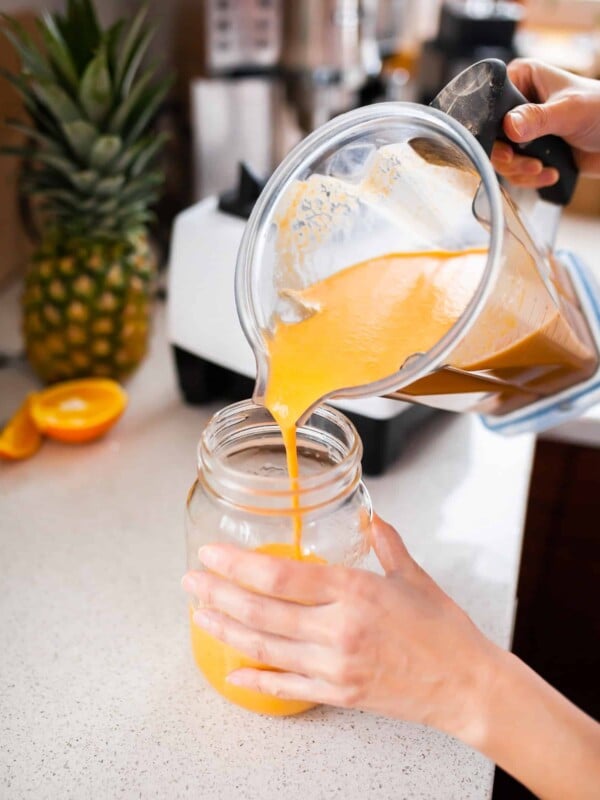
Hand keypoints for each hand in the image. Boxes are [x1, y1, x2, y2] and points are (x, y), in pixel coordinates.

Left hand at [181, 517, 498, 742]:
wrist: (468, 685)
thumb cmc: (444, 630)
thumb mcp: (413, 577)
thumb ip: (386, 543)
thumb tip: (370, 517)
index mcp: (355, 592)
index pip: (282, 577)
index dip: (239, 565)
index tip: (212, 555)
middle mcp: (339, 629)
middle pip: (262, 611)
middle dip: (219, 593)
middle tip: (191, 580)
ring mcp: (335, 666)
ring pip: (266, 648)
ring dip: (226, 630)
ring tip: (199, 614)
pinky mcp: (338, 694)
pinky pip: (286, 687)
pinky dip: (255, 680)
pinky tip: (231, 670)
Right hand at [491, 59, 599, 187]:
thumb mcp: (569, 111)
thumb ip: (538, 118)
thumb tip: (509, 127)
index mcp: (522, 79)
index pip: (488, 103)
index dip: (490, 128)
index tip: (505, 147)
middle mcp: (517, 104)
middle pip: (491, 137)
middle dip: (508, 157)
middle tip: (528, 164)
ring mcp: (523, 130)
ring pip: (501, 158)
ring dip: (521, 171)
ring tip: (544, 170)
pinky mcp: (530, 152)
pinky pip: (515, 171)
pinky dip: (530, 179)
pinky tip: (552, 174)